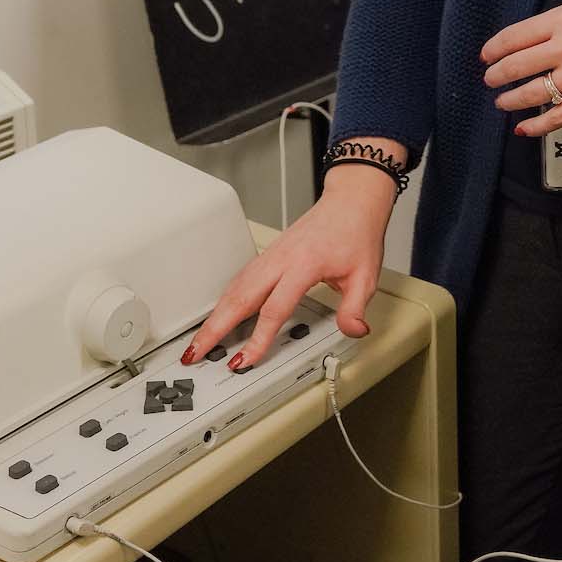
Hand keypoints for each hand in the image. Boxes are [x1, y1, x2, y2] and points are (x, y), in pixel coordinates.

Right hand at [183, 150, 401, 369]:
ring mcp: (271, 255)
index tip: (245, 359)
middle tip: (196, 353)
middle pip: (239, 298)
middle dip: (214, 328)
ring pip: (235, 288)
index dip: (257, 338)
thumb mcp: (365, 275)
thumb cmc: (356, 232)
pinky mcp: (269, 255)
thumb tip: (353, 331)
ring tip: (199, 340)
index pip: (273, 308)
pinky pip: (240, 279)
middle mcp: (281, 259)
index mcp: (303, 264)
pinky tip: (219, 314)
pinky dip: (225, 299)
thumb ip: (354, 308)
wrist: (350, 202)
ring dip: (214, 315)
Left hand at [482, 2, 561, 137]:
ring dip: (511, 99)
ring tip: (502, 102)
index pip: (516, 34)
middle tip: (490, 80)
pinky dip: (536, 125)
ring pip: (531, 91)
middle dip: (497, 75)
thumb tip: (543, 44)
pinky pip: (557, 116)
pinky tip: (524, 129)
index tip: (486, 56)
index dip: (495, 48)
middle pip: (517, 64)